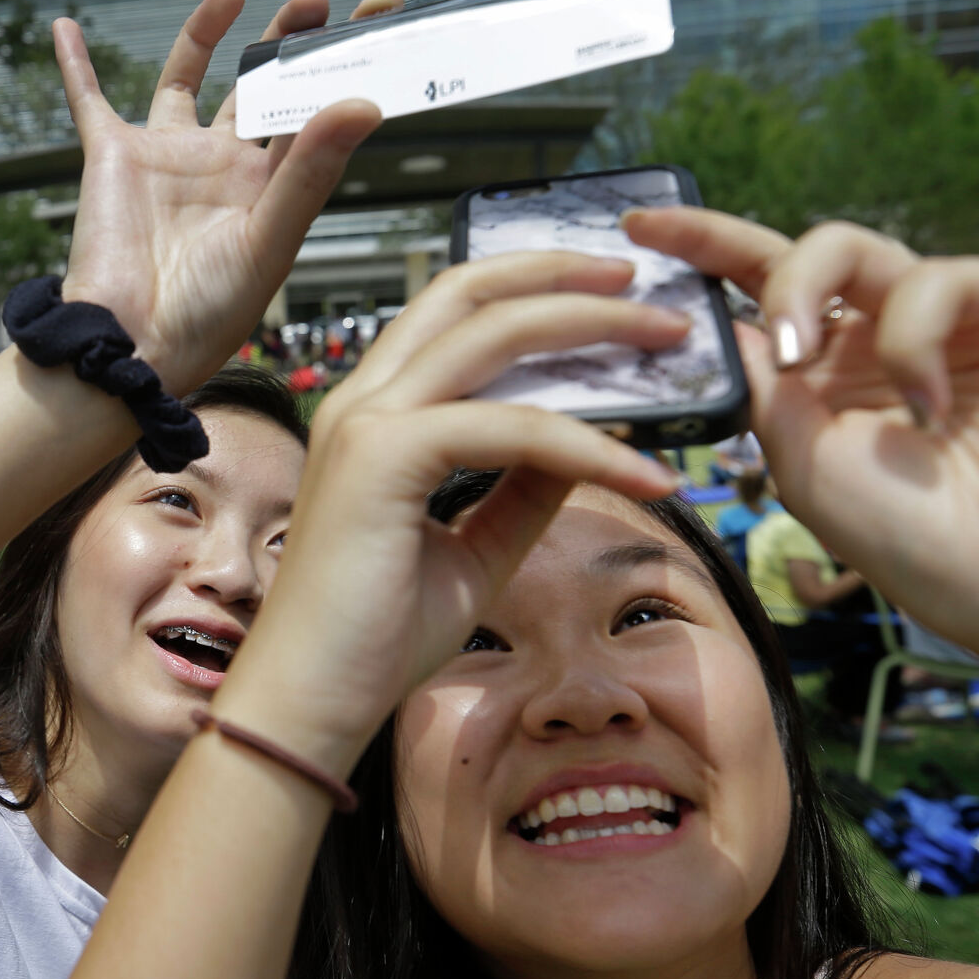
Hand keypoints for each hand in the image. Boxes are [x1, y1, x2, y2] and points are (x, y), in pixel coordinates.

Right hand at [55, 0, 400, 392]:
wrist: (131, 346)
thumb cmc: (207, 315)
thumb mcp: (269, 240)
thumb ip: (311, 171)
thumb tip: (363, 102)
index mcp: (269, 189)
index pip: (314, 114)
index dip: (343, 66)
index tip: (380, 15)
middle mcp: (221, 166)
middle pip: (260, 86)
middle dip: (288, 40)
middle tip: (316, 0)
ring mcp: (166, 157)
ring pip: (186, 77)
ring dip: (207, 32)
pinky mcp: (112, 157)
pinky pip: (90, 101)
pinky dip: (75, 65)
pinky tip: (66, 27)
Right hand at [217, 252, 686, 756]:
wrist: (311, 702)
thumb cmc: (374, 638)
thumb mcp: (475, 551)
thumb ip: (525, 490)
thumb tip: (591, 444)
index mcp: (377, 414)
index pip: (458, 314)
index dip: (535, 290)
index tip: (612, 296)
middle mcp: (364, 400)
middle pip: (472, 292)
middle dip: (568, 276)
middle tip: (649, 289)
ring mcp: (367, 421)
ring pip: (494, 334)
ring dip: (591, 328)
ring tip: (667, 341)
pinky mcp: (382, 457)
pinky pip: (511, 429)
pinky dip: (586, 445)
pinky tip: (645, 474)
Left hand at [623, 209, 978, 661]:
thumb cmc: (921, 540)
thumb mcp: (804, 463)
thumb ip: (758, 388)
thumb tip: (714, 322)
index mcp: (825, 379)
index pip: (752, 298)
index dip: (699, 255)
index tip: (636, 226)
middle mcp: (876, 338)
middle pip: (791, 256)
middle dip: (730, 250)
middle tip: (692, 280)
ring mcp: (942, 317)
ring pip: (851, 248)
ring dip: (802, 293)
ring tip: (800, 362)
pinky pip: (934, 278)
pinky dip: (910, 336)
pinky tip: (925, 407)